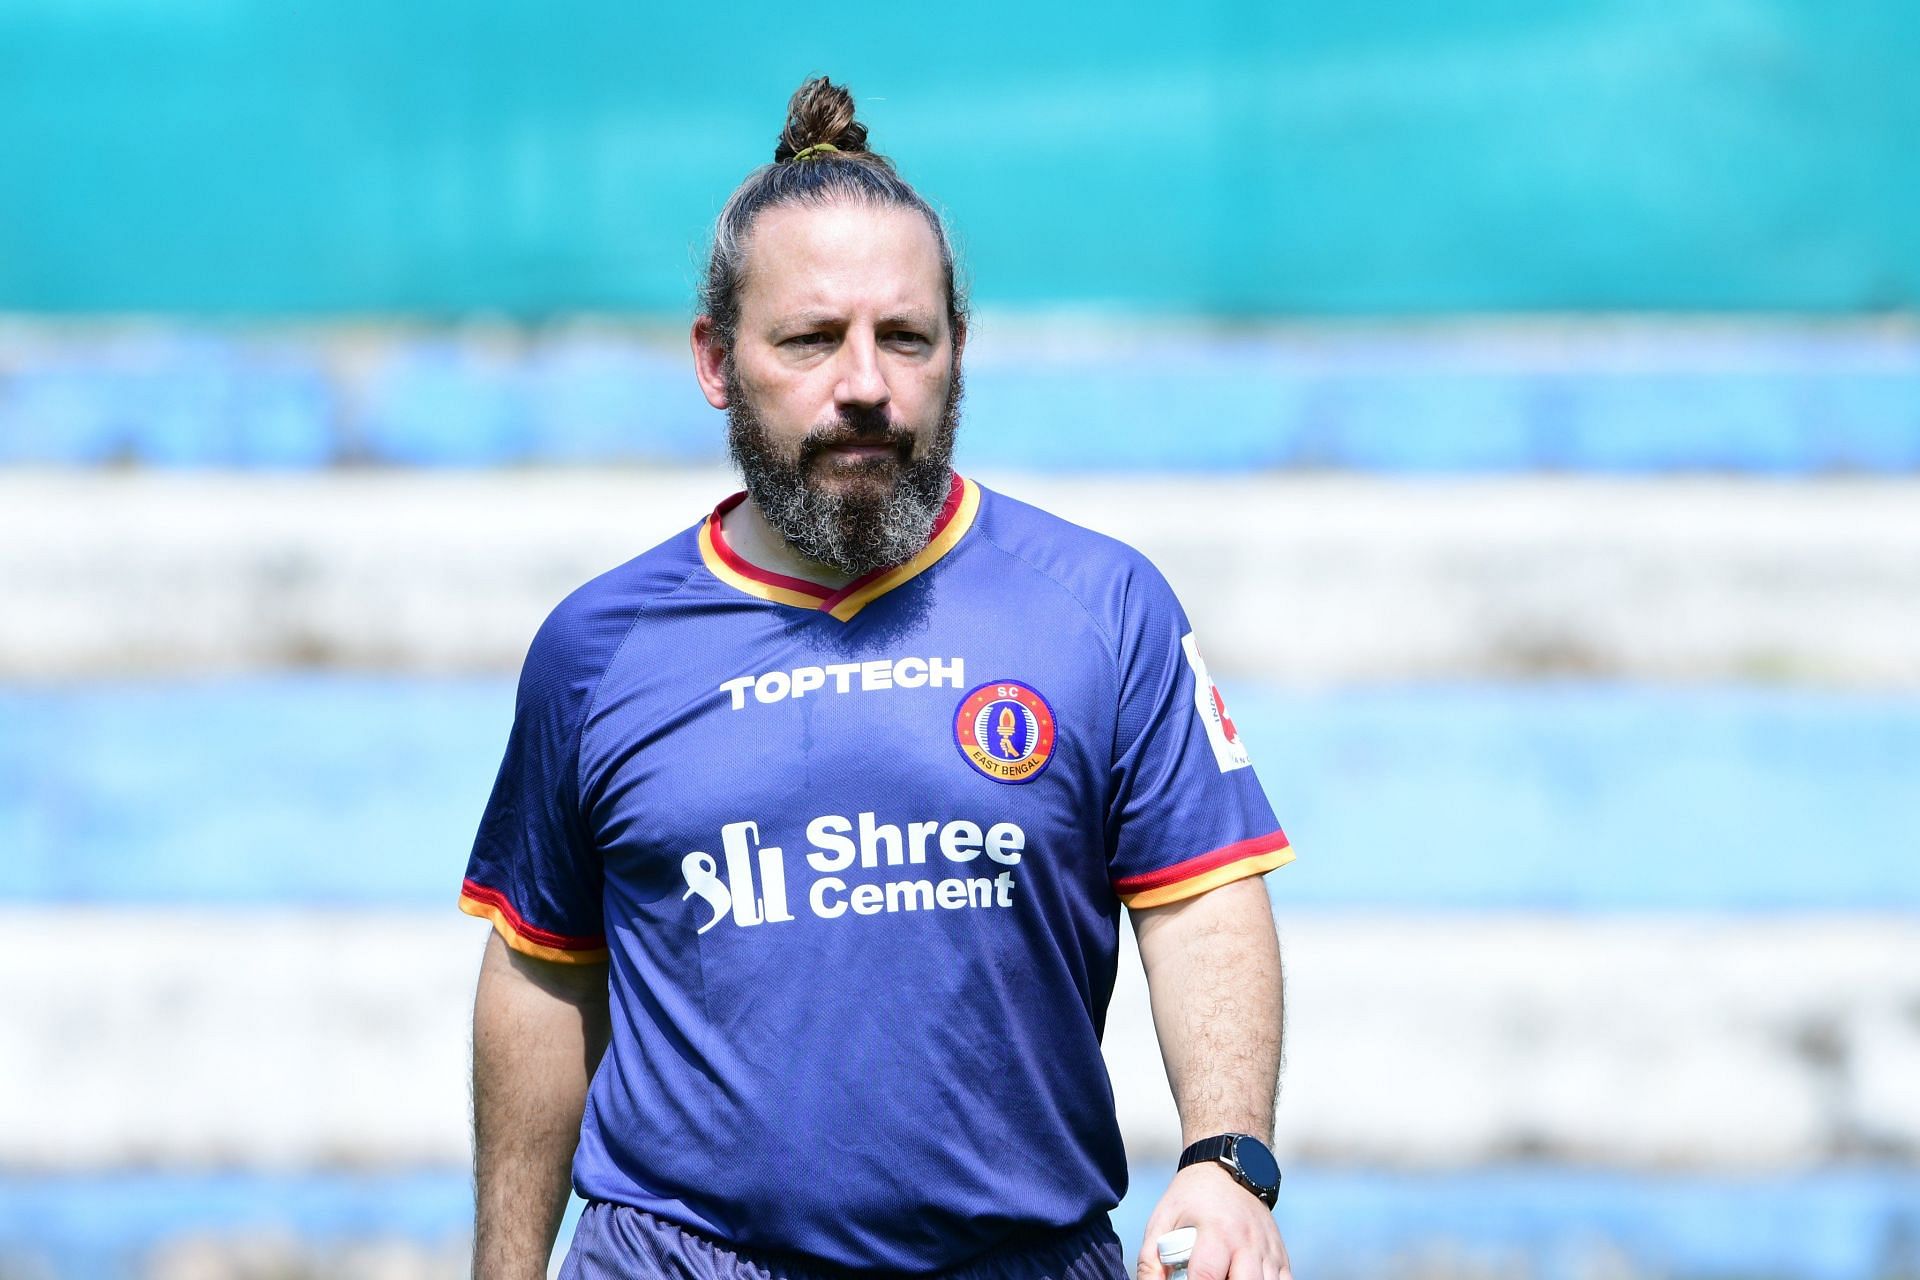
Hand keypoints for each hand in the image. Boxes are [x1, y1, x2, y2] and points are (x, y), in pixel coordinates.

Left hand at [1136, 1163, 1292, 1279]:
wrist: (1228, 1169)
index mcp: (1216, 1230)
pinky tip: (1242, 1278)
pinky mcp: (1281, 1257)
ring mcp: (1269, 1250)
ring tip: (1223, 1276)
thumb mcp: (1162, 1221)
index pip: (1207, 1276)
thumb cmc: (1190, 1199)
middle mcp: (1247, 1240)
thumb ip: (1150, 1260)